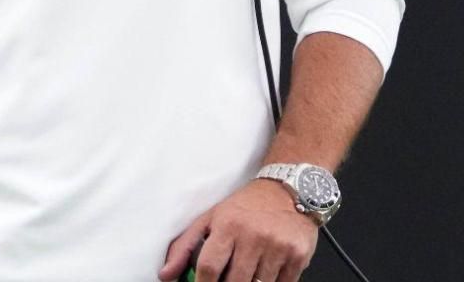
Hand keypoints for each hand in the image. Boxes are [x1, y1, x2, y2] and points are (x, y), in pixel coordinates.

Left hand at [158, 179, 317, 281]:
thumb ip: (185, 247)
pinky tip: (264, 276)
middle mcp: (253, 237)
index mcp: (228, 226)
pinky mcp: (297, 256)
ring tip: (245, 276)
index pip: (210, 268)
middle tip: (226, 281)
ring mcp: (277, 248)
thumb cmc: (246, 206)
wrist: (288, 190)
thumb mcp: (211, 218)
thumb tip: (166, 274)